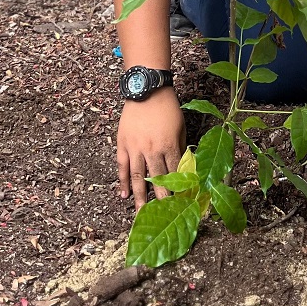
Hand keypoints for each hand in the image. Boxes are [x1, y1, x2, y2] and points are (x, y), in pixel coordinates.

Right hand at [117, 88, 185, 208]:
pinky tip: (123, 195)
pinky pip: (122, 166)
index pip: (175, 173)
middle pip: (158, 179)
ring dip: (140, 197)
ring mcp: (136, 148)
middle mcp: (153, 149)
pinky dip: (122, 181)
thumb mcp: (181, 127)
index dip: (179, 188)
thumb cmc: (168, 107)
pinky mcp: (123, 144)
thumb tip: (184, 166)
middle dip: (162, 199)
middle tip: (163, 215)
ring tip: (141, 213)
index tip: (181, 202)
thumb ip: (181, 147)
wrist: (147, 90)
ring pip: (138, 177)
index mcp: (170, 145)